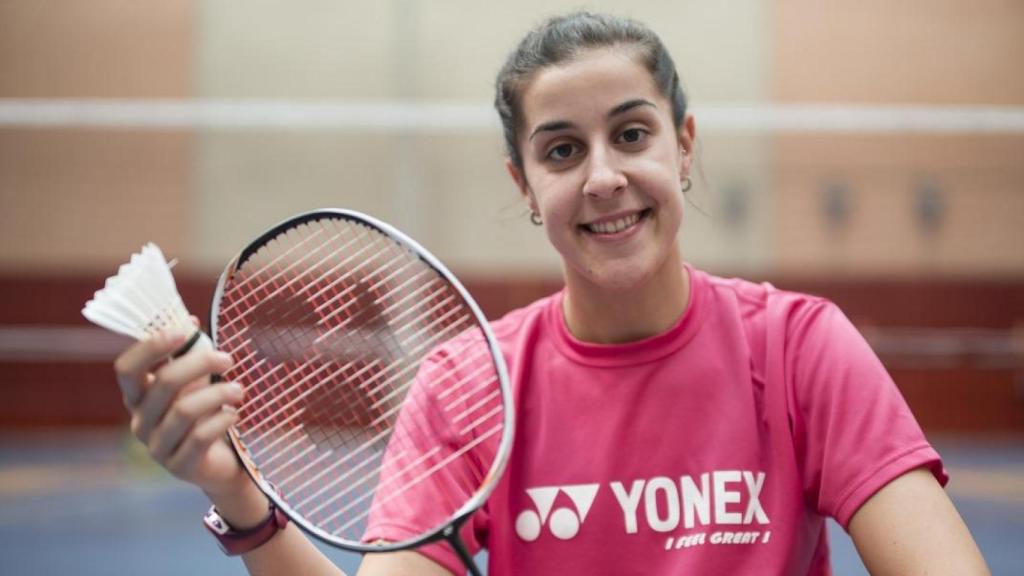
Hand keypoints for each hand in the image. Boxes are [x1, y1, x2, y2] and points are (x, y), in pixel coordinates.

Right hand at [114, 327, 247, 494]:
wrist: (223, 462)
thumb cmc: (205, 413)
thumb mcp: (196, 381)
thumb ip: (188, 353)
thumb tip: (188, 319)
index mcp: (138, 396)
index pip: (127, 369)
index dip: (150, 347)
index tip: (183, 332)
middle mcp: (140, 421)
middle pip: (163, 383)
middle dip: (199, 364)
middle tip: (228, 359)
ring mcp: (157, 446)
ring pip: (183, 410)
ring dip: (217, 394)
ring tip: (240, 389)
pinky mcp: (179, 466)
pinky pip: (198, 437)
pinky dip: (221, 420)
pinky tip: (235, 414)